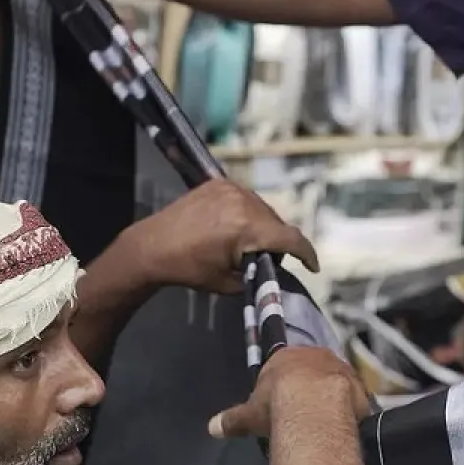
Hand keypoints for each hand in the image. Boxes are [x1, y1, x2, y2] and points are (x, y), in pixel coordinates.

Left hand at [121, 179, 318, 294]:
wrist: (151, 246)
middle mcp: (244, 201)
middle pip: (278, 223)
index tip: (313, 266)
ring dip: (264, 226)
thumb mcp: (228, 282)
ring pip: (264, 210)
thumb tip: (274, 271)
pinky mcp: (219, 182)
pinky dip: (249, 214)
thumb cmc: (188, 269)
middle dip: (279, 242)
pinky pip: (247, 199)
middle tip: (268, 260)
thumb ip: (258, 274)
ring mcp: (231, 188)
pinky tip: (235, 227)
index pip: (290, 238)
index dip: (306, 254)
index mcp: (247, 227)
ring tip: (247, 244)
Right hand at [208, 348, 369, 439]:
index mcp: (284, 356)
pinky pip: (351, 390)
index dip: (281, 382)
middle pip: (310, 367)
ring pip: (332, 376)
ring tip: (322, 412)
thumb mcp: (249, 414)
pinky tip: (341, 415)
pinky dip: (346, 401)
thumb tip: (212, 427)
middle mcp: (313, 353)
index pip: (282, 365)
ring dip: (328, 390)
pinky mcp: (357, 380)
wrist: (313, 407)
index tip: (281, 397)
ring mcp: (338, 364)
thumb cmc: (276, 405)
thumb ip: (232, 419)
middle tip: (302, 405)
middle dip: (307, 383)